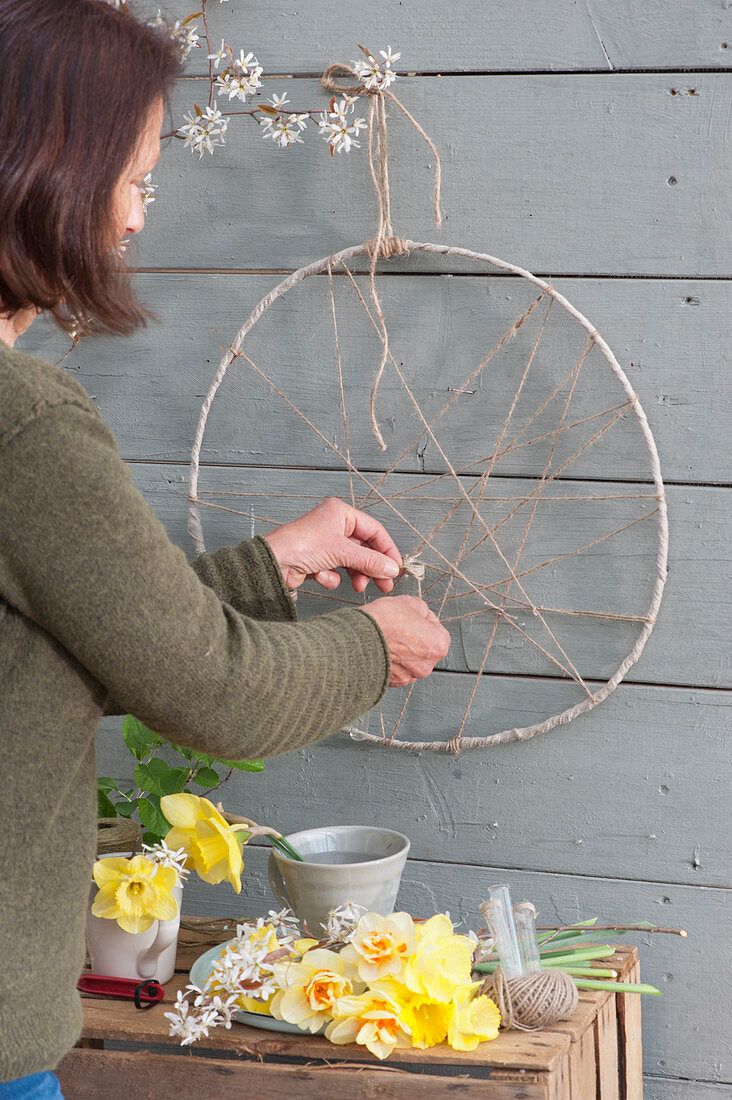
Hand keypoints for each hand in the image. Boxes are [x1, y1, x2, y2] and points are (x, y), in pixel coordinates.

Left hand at [264, 497, 402, 592]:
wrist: (271, 564)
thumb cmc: (299, 546)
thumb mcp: (341, 552)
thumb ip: (370, 561)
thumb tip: (392, 569)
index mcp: (341, 514)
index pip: (374, 530)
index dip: (387, 550)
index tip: (396, 568)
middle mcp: (334, 525)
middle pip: (364, 548)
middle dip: (372, 567)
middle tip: (384, 585)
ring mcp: (325, 543)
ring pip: (352, 561)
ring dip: (355, 575)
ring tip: (358, 586)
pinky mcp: (317, 560)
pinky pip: (336, 570)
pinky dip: (332, 577)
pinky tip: (322, 577)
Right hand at [360, 595, 450, 685]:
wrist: (356, 640)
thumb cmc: (382, 623)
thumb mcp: (408, 602)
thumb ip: (421, 609)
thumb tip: (420, 613)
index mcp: (438, 645)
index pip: (437, 629)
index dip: (422, 620)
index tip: (412, 617)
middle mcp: (426, 665)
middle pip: (423, 647)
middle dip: (413, 638)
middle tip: (398, 627)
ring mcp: (408, 676)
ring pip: (409, 661)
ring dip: (401, 651)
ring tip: (387, 638)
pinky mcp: (392, 683)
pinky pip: (395, 670)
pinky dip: (389, 661)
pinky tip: (381, 649)